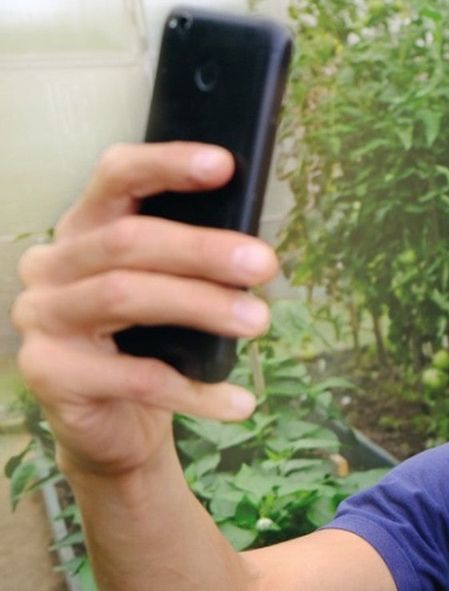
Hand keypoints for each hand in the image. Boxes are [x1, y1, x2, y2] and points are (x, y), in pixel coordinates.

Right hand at [11, 142, 276, 478]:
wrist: (115, 426)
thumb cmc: (149, 348)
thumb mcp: (171, 294)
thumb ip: (192, 265)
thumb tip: (256, 251)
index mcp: (83, 231)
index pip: (115, 178)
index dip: (166, 165)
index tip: (223, 164)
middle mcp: (52, 266)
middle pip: (127, 241)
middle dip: (203, 249)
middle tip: (264, 264)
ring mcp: (42, 318)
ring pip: (125, 296)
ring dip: (202, 306)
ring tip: (258, 321)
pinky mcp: (49, 373)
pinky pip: (134, 377)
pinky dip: (195, 390)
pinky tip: (239, 402)